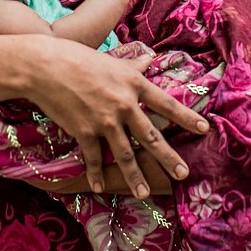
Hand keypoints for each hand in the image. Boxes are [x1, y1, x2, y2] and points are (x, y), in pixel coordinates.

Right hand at [26, 38, 208, 199]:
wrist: (47, 67)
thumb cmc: (79, 58)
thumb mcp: (112, 61)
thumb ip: (133, 66)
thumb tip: (150, 59)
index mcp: (133, 83)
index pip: (166, 103)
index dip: (186, 117)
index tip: (203, 129)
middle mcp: (124, 104)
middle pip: (151, 136)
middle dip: (168, 157)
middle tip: (183, 173)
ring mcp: (105, 120)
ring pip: (126, 154)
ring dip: (136, 176)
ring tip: (145, 192)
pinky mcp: (84, 132)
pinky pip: (94, 158)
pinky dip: (96, 174)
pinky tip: (100, 186)